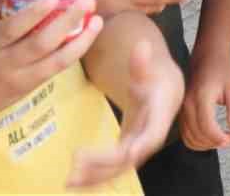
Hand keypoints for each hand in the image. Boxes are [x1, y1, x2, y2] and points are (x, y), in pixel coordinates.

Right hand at [0, 0, 102, 144]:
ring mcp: (17, 79)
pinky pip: (53, 71)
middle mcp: (2, 63)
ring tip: (97, 21)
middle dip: (67, 22)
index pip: (12, 29)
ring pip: (54, 62)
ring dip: (79, 42)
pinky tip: (85, 38)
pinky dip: (72, 55)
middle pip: (40, 44)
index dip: (34, 14)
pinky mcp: (26, 90)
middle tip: (88, 1)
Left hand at [67, 38, 182, 188]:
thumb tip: (143, 47)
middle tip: (76, 169)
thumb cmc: (153, 73)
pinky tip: (75, 181)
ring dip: (96, 177)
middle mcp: (151, 134)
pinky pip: (112, 167)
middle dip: (106, 166)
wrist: (160, 86)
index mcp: (161, 114)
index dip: (139, 146)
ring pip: (119, 168)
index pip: (152, 136)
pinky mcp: (127, 148)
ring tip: (69, 182)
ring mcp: (139, 144)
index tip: (124, 154)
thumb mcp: (148, 65)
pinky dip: (95, 175)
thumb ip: (142, 61)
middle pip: (131, 157)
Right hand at [181, 50, 229, 151]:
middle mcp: (187, 105)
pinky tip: (210, 136)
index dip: (219, 138)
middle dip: (214, 143)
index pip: (207, 127)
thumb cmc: (221, 70)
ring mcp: (181, 110)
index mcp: (201, 97)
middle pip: (197, 136)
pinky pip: (185, 134)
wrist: (206, 56)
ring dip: (205, 145)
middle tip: (229, 138)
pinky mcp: (180, 113)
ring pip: (189, 138)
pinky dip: (197, 141)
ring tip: (221, 138)